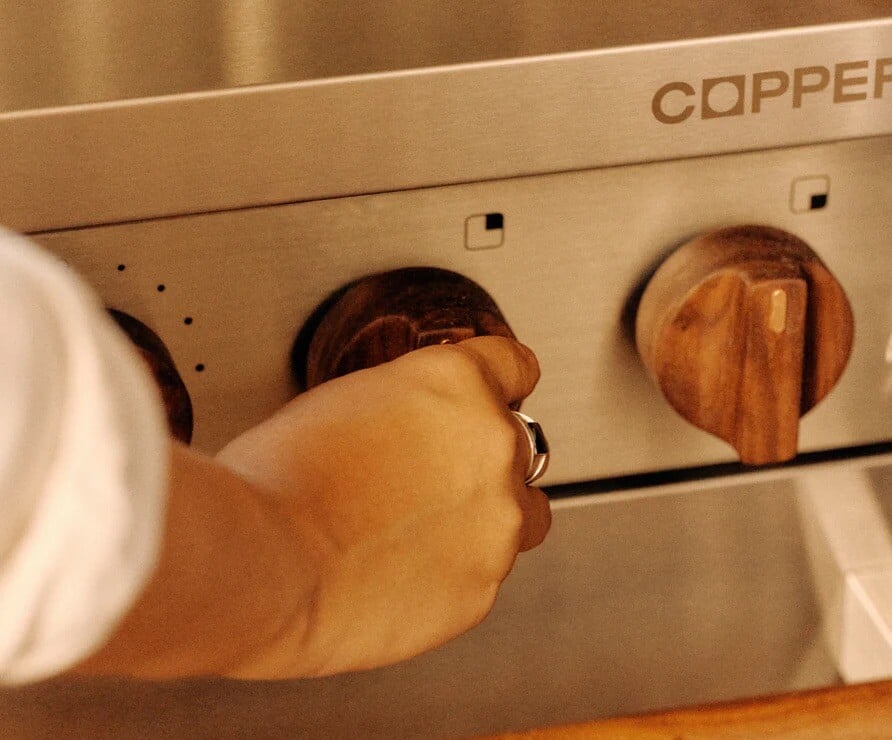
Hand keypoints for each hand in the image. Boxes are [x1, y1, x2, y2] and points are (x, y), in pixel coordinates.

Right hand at [215, 336, 550, 677]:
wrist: (264, 560)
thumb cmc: (276, 480)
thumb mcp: (343, 402)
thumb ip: (402, 407)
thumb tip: (408, 428)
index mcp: (456, 383)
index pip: (513, 366)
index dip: (502, 381)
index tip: (504, 391)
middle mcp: (492, 445)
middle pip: (520, 446)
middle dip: (484, 461)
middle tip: (436, 480)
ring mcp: (496, 521)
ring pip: (519, 516)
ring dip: (482, 519)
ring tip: (418, 534)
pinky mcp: (481, 588)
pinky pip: (484, 573)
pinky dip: (455, 572)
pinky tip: (403, 572)